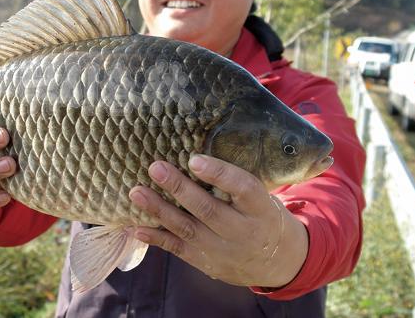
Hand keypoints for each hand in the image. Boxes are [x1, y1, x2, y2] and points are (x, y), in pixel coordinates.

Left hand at [128, 155, 308, 287]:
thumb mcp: (261, 197)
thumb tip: (194, 153)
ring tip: (137, 193)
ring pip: (187, 229)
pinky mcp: (206, 262)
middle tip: (156, 168)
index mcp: (259, 207)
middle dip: (179, 188)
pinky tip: (137, 226)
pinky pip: (178, 249)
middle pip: (208, 209)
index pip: (243, 188)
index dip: (219, 173)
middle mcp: (242, 230)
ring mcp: (222, 249)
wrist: (277, 261)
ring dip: (159, 210)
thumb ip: (234, 181)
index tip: (194, 159)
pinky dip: (156, 238)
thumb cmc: (260, 214)